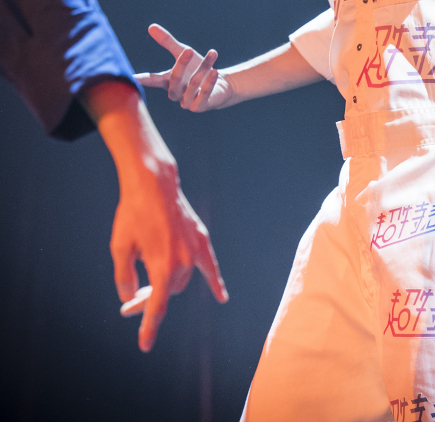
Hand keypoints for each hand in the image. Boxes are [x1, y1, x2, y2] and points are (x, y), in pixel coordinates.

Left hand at [81, 81, 227, 352]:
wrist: (153, 182)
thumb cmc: (132, 213)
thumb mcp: (120, 248)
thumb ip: (125, 278)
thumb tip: (133, 297)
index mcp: (162, 266)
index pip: (157, 306)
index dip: (149, 327)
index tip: (144, 345)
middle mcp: (183, 261)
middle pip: (168, 292)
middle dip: (149, 301)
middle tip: (128, 304)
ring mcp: (195, 249)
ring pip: (183, 280)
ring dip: (167, 287)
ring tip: (147, 291)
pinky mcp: (200, 237)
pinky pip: (209, 265)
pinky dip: (214, 281)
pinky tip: (221, 296)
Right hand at [135, 23, 238, 110]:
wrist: (221, 86)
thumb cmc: (197, 70)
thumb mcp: (183, 53)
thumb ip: (167, 42)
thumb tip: (151, 27)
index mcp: (168, 81)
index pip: (151, 79)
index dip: (141, 79)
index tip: (130, 78)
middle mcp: (176, 93)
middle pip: (174, 80)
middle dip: (181, 65)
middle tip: (188, 49)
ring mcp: (187, 102)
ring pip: (192, 86)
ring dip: (203, 68)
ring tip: (212, 53)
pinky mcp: (200, 106)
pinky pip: (203, 96)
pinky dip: (209, 83)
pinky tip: (215, 71)